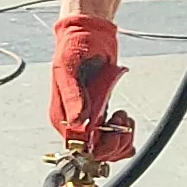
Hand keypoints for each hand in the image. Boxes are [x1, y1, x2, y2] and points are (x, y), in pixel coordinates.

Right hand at [48, 15, 120, 142]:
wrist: (90, 34)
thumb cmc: (74, 46)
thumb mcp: (69, 68)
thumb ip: (73, 95)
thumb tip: (77, 121)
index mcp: (61, 115)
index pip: (77, 146)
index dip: (95, 145)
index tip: (107, 127)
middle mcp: (74, 121)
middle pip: (94, 153)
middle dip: (111, 142)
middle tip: (118, 120)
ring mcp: (89, 119)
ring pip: (106, 148)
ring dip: (120, 137)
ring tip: (122, 116)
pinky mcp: (102, 114)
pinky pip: (114, 137)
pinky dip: (124, 132)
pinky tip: (124, 118)